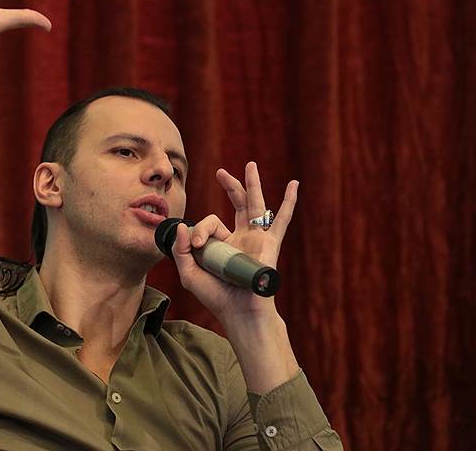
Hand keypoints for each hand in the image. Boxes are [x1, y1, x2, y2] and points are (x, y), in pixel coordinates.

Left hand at [170, 162, 298, 325]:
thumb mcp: (189, 272)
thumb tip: (183, 225)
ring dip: (253, 184)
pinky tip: (294, 184)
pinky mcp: (270, 244)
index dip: (201, 229)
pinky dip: (289, 202)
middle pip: (237, 204)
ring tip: (250, 165)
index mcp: (223, 243)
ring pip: (256, 205)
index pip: (210, 223)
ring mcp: (257, 239)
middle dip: (230, 186)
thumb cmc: (216, 296)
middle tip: (220, 172)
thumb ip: (181, 249)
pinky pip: (282, 219)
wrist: (239, 311)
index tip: (198, 244)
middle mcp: (241, 238)